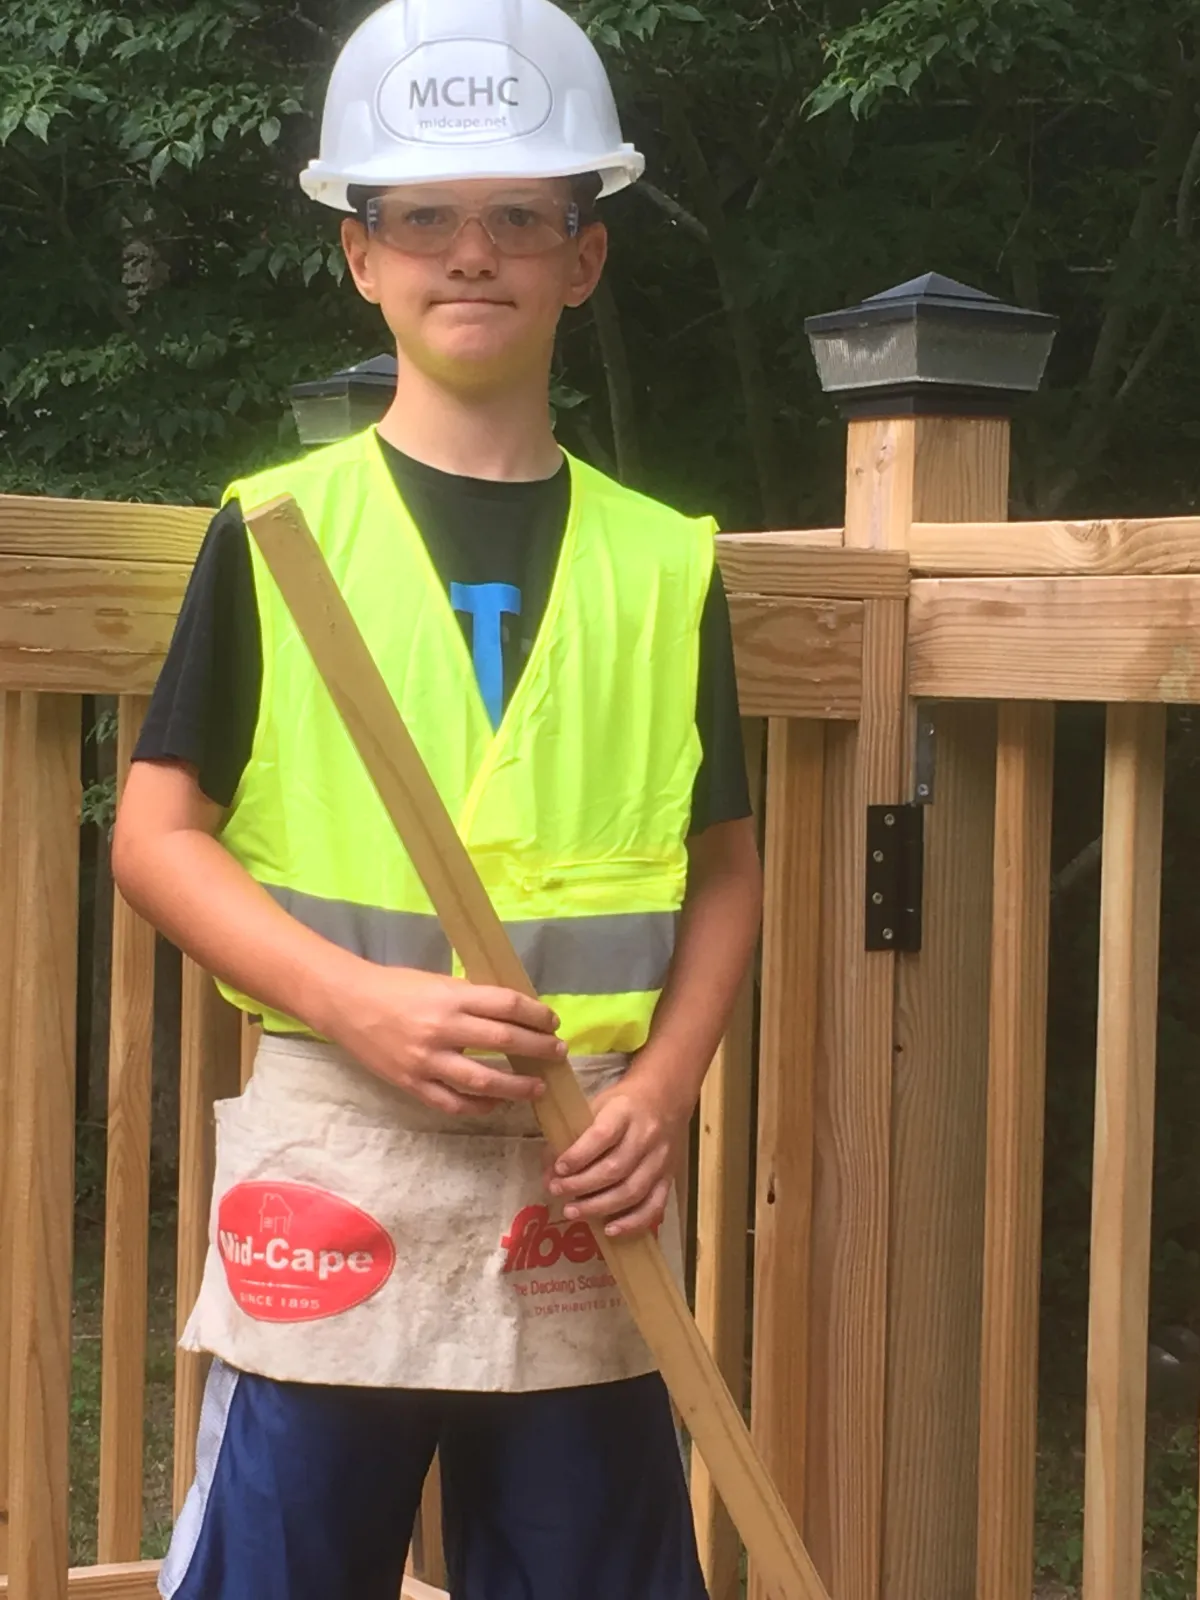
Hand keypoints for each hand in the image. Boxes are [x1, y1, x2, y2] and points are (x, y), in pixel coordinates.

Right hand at [330, 962, 563, 1115]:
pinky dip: (479, 1106)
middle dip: (538, 1048)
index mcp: (451, 996)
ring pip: (484, 1080)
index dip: (536, 1015)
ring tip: (537, 1087)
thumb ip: (471, 999)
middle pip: (504, 1041)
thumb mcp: (438, 982)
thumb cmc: (395, 987)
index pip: (507, 1005)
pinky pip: (453, 1103)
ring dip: (517, 1085)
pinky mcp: (412, 1084)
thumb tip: (513, 1014)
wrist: (347, 1003)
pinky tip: (495, 1103)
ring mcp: (427, 1061)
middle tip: (557, 1053)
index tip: (551, 1022)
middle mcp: (442, 1028)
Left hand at [545, 1075, 688, 1239]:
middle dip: (582, 1185)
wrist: (667, 1097)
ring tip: (572, 1212)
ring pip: (632, 1191)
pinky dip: (633, 1222)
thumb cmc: (624, 1104)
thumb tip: (549, 1170)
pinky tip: (610, 1230)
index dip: (579, 1155)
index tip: (558, 1169)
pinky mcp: (669, 1178)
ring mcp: (660, 1160)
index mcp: (625, 1112)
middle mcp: (646, 1136)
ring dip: (599, 1207)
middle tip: (557, 1192)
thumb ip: (574, 1135)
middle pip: (615, 1168)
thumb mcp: (597, 1105)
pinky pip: (654, 1206)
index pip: (602, 1135)